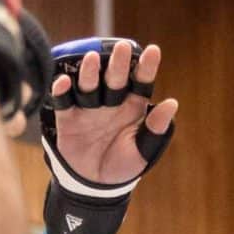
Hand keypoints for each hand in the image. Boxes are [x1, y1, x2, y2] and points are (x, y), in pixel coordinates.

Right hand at [46, 40, 178, 187]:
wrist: (94, 186)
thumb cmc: (123, 167)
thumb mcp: (143, 151)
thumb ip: (155, 129)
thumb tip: (172, 103)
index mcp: (133, 106)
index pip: (141, 82)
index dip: (147, 67)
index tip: (153, 51)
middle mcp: (111, 102)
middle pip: (115, 78)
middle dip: (118, 63)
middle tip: (121, 47)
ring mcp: (89, 108)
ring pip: (89, 85)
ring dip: (89, 72)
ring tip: (91, 58)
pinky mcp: (68, 118)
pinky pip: (64, 102)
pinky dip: (62, 91)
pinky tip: (64, 82)